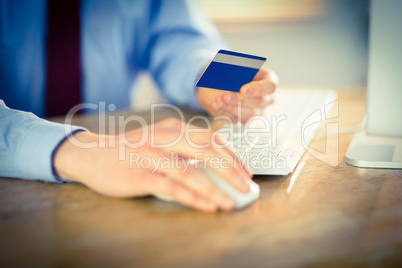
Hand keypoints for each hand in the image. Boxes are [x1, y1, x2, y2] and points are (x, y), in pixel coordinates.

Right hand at [54, 118, 251, 211]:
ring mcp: (150, 155)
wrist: (92, 154)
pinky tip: (208, 206)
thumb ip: (184, 146)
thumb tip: (216, 164)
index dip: (232, 156)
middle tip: (246, 187)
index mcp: (173, 128)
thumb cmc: (131, 150)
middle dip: (231, 171)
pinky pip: (172, 188)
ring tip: (231, 202)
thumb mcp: (159, 139)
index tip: (245, 172)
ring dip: (215, 189)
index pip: (211, 139)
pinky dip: (194, 198)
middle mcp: (164, 138)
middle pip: (207, 152)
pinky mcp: (139, 175)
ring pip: (191, 172)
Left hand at [197, 68, 277, 122]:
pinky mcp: (245, 120)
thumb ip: (235, 70)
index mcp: (268, 80)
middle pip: (257, 102)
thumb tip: (229, 79)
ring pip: (247, 113)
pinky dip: (224, 112)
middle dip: (239, 99)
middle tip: (225, 96)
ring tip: (218, 101)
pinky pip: (237, 119)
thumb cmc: (233, 71)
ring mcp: (258, 111)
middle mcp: (266, 98)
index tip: (243, 90)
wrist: (223, 82)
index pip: (269, 86)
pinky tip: (216, 106)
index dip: (257, 89)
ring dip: (231, 107)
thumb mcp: (234, 65)